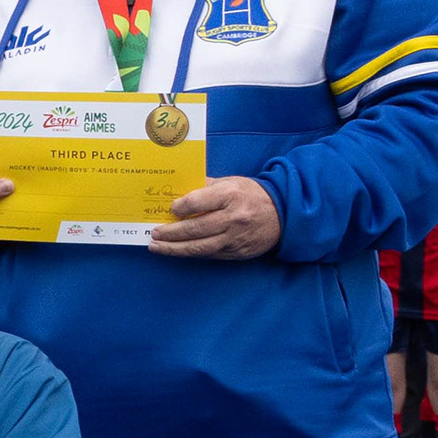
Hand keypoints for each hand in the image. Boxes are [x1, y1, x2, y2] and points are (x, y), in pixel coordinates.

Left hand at [147, 174, 282, 260]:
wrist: (283, 214)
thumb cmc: (251, 195)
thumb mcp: (230, 182)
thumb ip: (204, 187)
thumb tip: (177, 193)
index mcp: (230, 195)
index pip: (197, 202)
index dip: (180, 207)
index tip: (170, 209)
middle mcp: (233, 218)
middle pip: (195, 228)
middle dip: (170, 232)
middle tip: (154, 233)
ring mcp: (235, 237)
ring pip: (199, 246)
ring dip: (174, 248)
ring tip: (157, 247)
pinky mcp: (237, 252)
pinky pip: (209, 254)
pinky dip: (191, 253)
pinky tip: (177, 250)